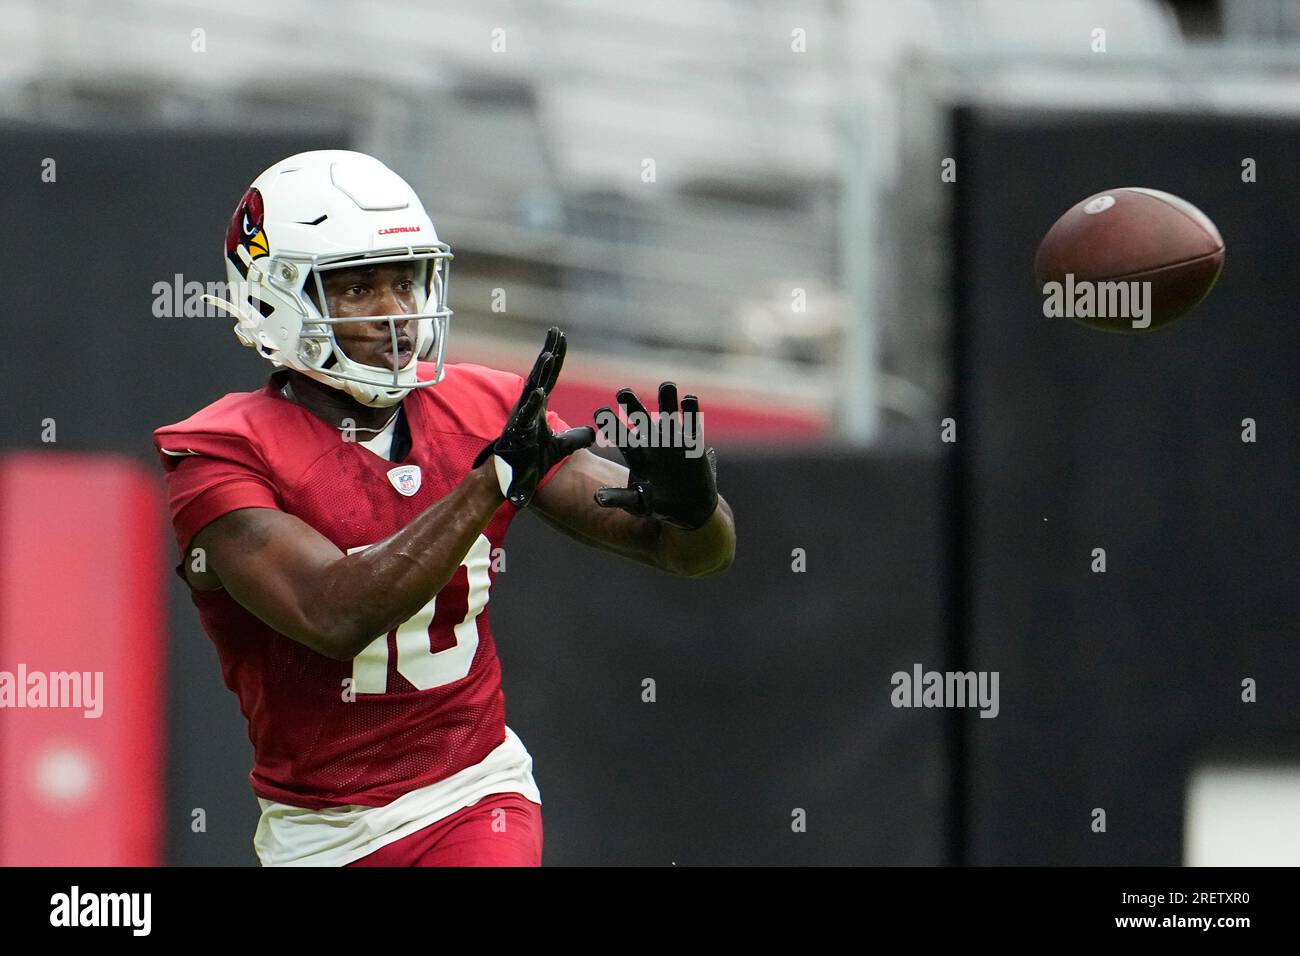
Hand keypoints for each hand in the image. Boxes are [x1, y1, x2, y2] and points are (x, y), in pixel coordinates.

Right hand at [474, 327, 594, 506]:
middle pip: (541, 375)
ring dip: (541, 374)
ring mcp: (522, 418)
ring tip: (550, 354)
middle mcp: (528, 407)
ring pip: (533, 390)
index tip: (561, 337)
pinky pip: (526, 416)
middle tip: (556, 331)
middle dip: (549, 352)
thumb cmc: (529, 460)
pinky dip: (532, 404)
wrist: (508, 478)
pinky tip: (539, 391)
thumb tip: (594, 433)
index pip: (550, 377)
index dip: (557, 357)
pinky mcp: (518, 433)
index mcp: (537, 407)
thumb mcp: (558, 447)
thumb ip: (575, 437)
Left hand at [593, 382, 718, 530]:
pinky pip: (693, 424)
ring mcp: (674, 440)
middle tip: (623, 391)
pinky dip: (691, 412)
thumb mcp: (638, 504)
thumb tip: (596, 499)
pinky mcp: (693, 444)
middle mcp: (653, 442)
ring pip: (669, 413)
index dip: (611, 424)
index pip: (620, 435)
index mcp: (636, 453)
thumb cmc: (659, 505)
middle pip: (641, 418)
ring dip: (668, 399)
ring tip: (667, 385)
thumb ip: (619, 498)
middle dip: (633, 404)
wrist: (689, 509)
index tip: (600, 412)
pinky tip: (689, 399)